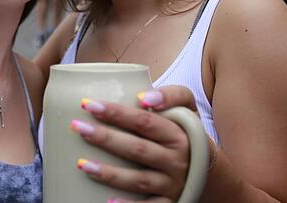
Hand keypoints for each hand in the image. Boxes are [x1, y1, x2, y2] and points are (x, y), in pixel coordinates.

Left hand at [70, 86, 201, 199]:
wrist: (209, 169)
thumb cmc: (185, 132)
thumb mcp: (187, 109)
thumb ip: (171, 95)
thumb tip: (143, 98)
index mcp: (178, 134)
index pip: (144, 121)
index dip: (116, 112)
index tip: (88, 104)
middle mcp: (177, 160)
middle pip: (137, 149)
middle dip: (105, 138)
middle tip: (77, 127)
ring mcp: (173, 184)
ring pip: (139, 180)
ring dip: (109, 173)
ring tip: (82, 164)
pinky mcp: (170, 202)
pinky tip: (107, 202)